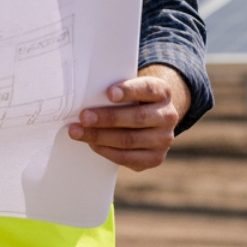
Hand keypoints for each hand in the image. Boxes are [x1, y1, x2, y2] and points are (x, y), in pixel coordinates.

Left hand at [67, 65, 186, 170]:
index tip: (109, 93)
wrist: (151, 119)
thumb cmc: (132, 100)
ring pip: (130, 139)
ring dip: (100, 136)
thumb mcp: (130, 88)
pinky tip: (92, 144)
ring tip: (78, 132)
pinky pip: (128, 158)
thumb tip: (85, 95)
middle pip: (137, 117)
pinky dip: (106, 151)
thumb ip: (115, 90)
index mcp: (162, 92)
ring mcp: (164, 139)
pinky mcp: (155, 158)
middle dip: (107, 118)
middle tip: (83, 116)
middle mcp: (168, 115)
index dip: (128, 91)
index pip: (147, 89)